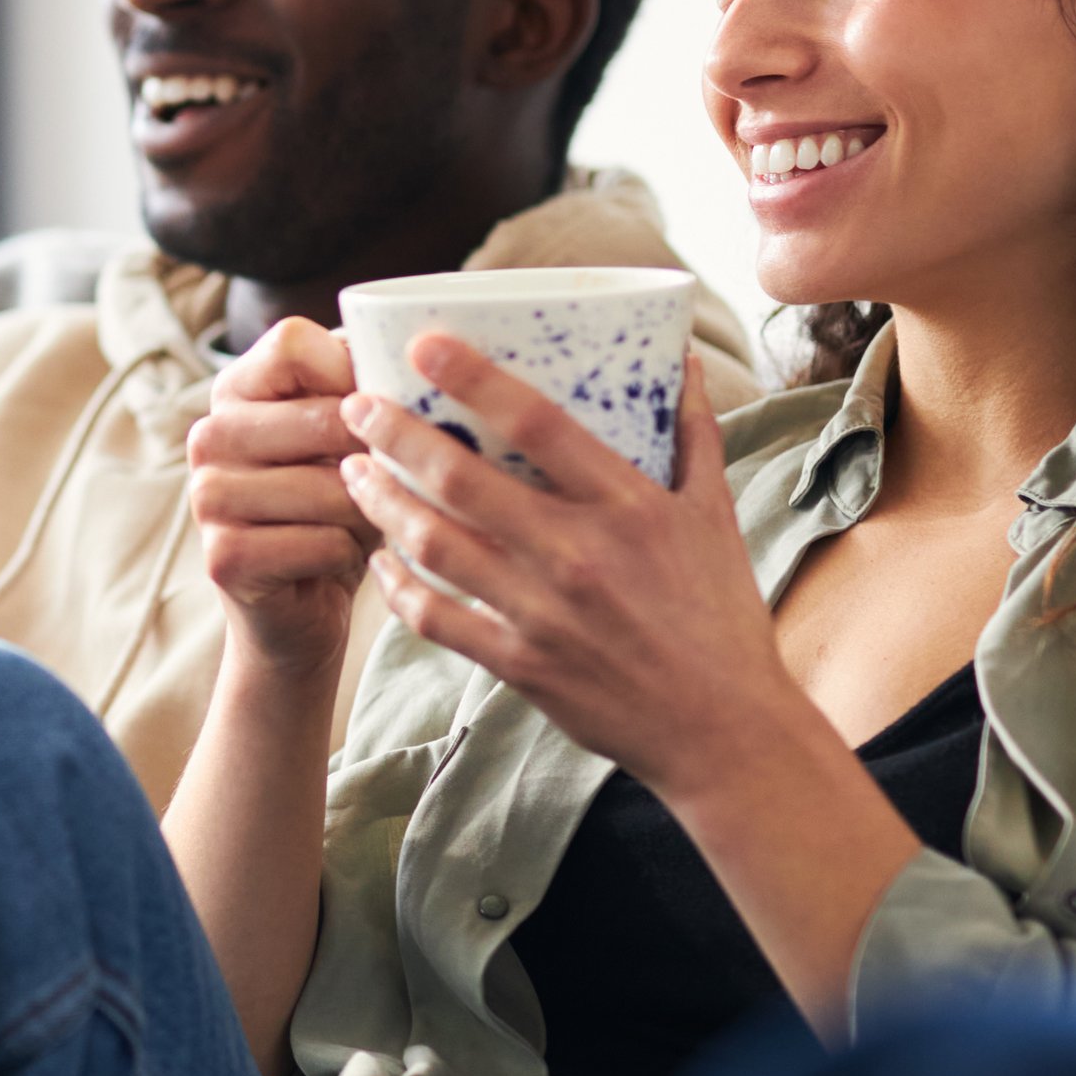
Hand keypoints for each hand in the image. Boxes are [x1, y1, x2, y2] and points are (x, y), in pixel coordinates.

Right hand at [185, 316, 382, 679]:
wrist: (299, 609)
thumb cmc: (336, 508)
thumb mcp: (350, 436)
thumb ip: (365, 387)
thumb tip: (412, 358)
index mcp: (235, 390)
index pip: (294, 342)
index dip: (352, 373)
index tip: (375, 410)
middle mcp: (209, 435)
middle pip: (326, 415)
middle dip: (376, 457)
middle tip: (382, 483)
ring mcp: (207, 496)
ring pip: (332, 486)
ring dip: (368, 513)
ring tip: (358, 524)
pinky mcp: (223, 555)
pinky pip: (324, 541)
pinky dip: (349, 555)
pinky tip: (337, 559)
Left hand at [335, 336, 789, 796]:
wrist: (722, 730)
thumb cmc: (721, 615)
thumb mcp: (717, 515)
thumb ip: (694, 433)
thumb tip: (686, 360)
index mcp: (629, 507)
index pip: (539, 423)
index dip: (474, 378)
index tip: (423, 345)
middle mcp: (578, 555)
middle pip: (463, 481)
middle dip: (397, 435)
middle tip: (357, 407)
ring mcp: (543, 614)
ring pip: (436, 546)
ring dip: (384, 503)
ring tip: (354, 471)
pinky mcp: (520, 666)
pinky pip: (437, 619)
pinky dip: (398, 587)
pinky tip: (380, 560)